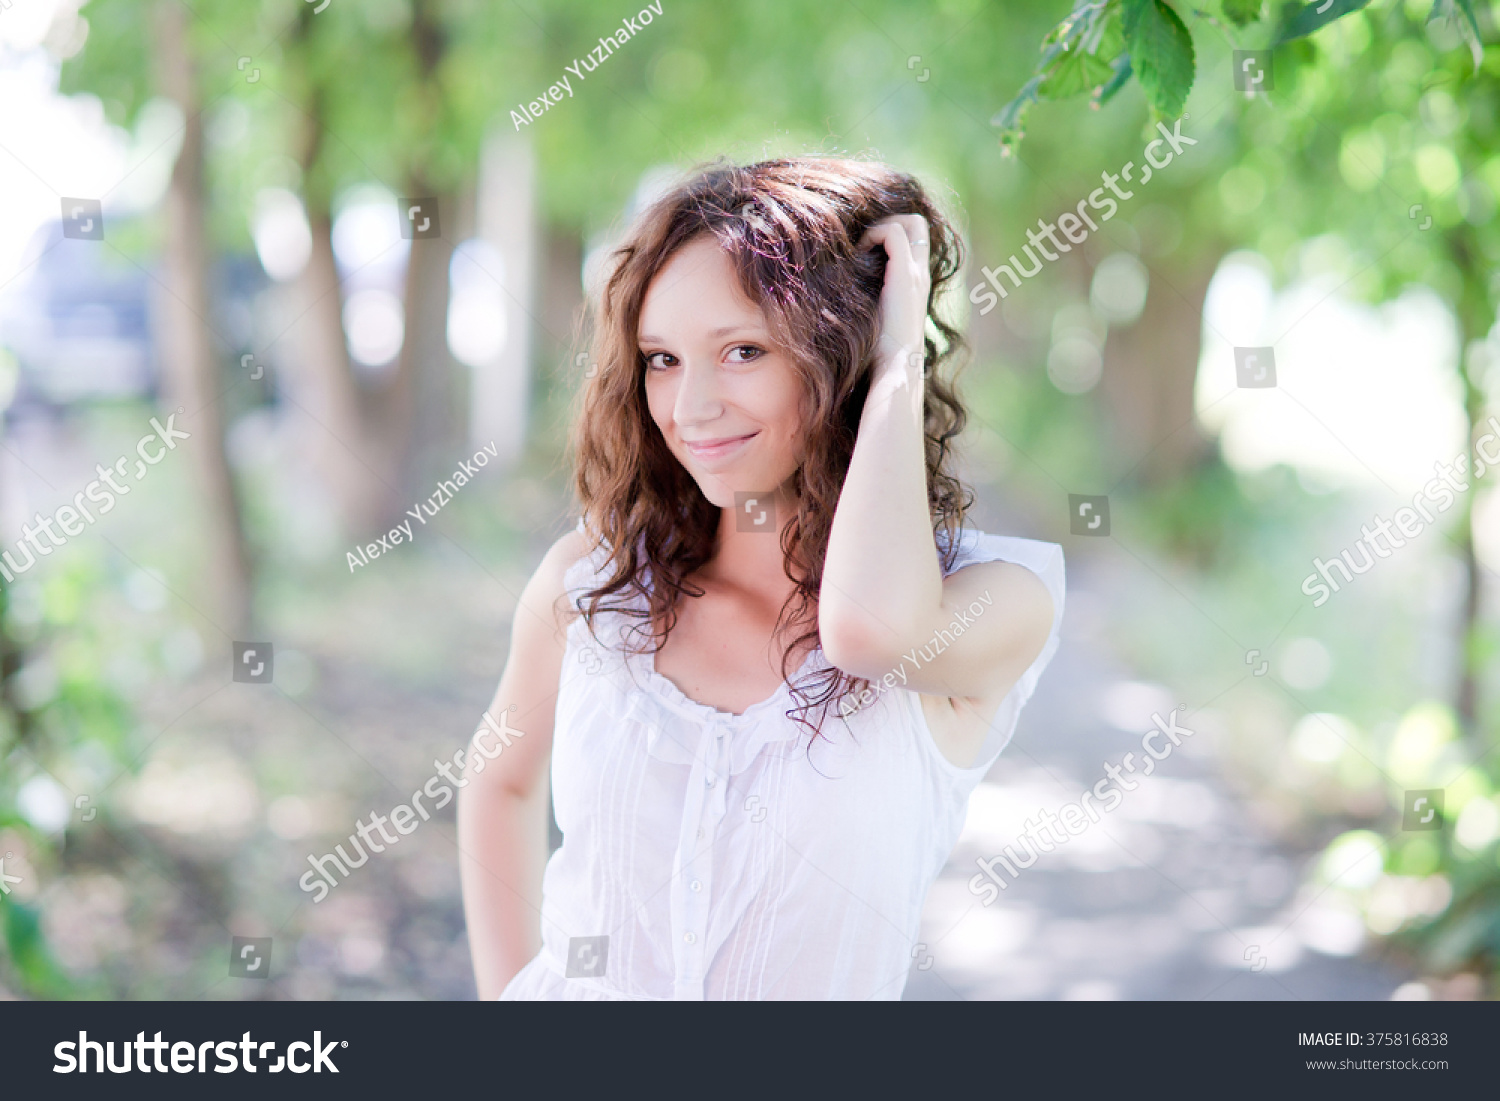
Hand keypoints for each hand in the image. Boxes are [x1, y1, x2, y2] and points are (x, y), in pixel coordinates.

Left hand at [858, 214, 931, 378]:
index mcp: (914, 283)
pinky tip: (857, 254)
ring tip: (859, 246)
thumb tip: (821, 303)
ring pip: (911, 222)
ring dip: (881, 224)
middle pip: (917, 224)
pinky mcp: (905, 274)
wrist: (893, 367)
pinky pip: (894, 233)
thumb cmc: (877, 352)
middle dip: (889, 219)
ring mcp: (915, 272)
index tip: (862, 248)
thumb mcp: (869, 319)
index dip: (890, 231)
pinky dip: (873, 234)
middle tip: (862, 238)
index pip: (914, 240)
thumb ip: (860, 301)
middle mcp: (920, 274)